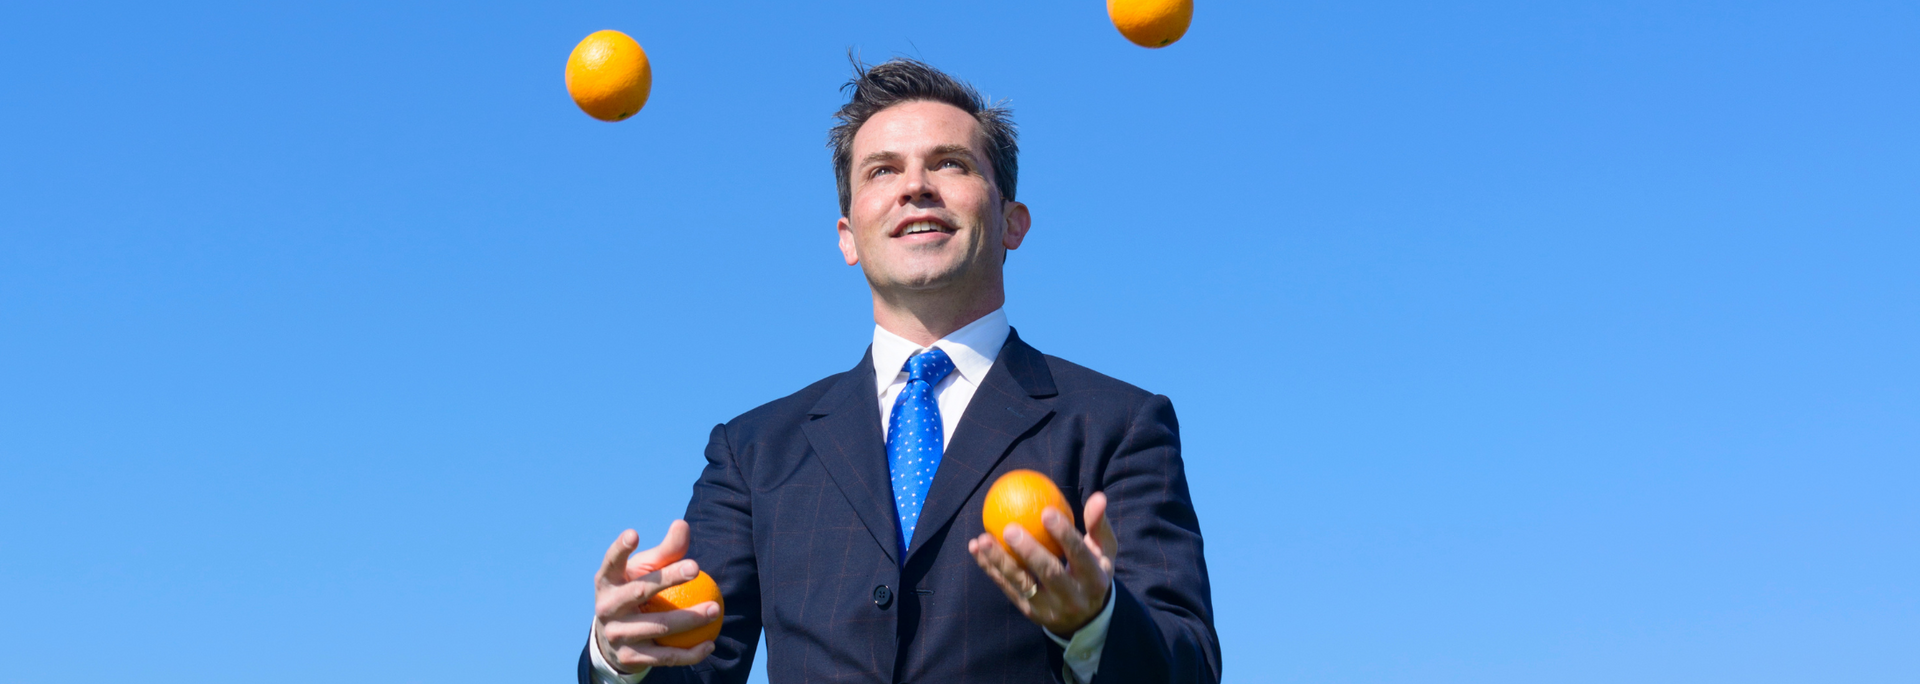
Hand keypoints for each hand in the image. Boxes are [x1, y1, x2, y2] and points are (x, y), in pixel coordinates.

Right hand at [592, 521, 720, 672]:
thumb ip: (666, 551)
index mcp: (606, 581)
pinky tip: (711, 644)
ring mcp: (616, 634)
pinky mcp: (629, 657)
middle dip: (668, 578)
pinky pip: (664, 657)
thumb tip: (683, 525)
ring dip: (690, 619)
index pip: (612, 562)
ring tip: (715, 609)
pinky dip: (690, 653)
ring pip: (658, 626)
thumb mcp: (645, 570)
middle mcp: (606, 607)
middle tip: (696, 567)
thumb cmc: (635, 590)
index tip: (634, 533)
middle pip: (640, 591)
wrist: (614, 638)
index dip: (620, 549)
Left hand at [967, 491, 1119, 636]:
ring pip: (1021, 583)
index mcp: (1094, 579)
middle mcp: (1073, 598)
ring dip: (1000, 561)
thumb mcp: (1102, 551)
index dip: (1064, 534)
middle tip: (1009, 528)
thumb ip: (1098, 525)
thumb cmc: (1092, 571)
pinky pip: (1006, 587)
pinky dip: (990, 568)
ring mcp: (1049, 608)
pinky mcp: (1029, 611)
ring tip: (982, 539)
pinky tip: (975, 548)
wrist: (1084, 618)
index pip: (1079, 555)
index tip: (1046, 511)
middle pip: (1050, 573)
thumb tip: (1098, 497)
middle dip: (1029, 552)